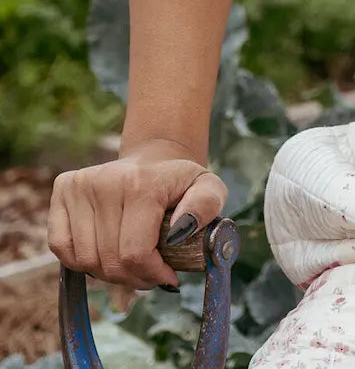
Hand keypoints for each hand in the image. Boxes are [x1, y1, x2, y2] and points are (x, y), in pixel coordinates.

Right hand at [47, 138, 226, 289]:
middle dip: (134, 278)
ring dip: (109, 274)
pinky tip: (105, 253)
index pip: (134, 253)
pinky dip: (82, 262)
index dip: (151, 275)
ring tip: (131, 263)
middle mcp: (105, 182)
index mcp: (142, 183)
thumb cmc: (181, 182)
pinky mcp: (62, 191)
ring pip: (85, 261)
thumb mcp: (209, 189)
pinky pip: (62, 249)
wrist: (154, 160)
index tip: (167, 277)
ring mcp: (80, 185)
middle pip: (109, 261)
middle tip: (151, 274)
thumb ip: (206, 206)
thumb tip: (182, 230)